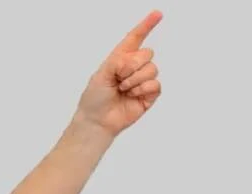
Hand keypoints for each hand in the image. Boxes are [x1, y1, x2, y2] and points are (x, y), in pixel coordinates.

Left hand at [76, 10, 162, 135]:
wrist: (97, 121)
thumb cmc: (94, 99)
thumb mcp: (100, 74)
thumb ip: (117, 61)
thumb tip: (132, 59)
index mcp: (120, 59)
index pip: (135, 38)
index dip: (146, 26)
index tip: (157, 14)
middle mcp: (133, 67)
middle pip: (147, 52)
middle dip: (132, 66)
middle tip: (119, 79)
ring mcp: (142, 80)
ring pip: (152, 68)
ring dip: (134, 80)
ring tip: (123, 89)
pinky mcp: (150, 93)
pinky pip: (155, 84)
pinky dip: (142, 90)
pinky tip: (131, 96)